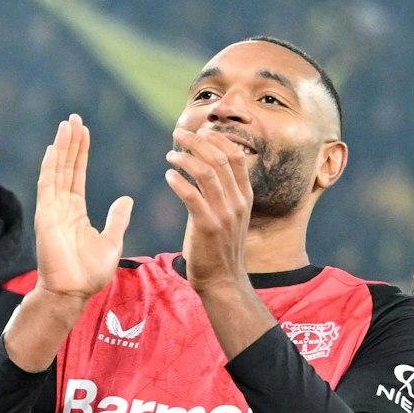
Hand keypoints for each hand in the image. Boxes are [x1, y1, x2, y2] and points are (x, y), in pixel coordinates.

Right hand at [33, 115, 132, 301]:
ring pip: (56, 171)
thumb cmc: (89, 273)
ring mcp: (52, 211)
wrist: (73, 293)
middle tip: (73, 118)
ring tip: (66, 124)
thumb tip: (126, 199)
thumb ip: (117, 219)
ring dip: (60, 148)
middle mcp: (61, 207)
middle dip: (69, 143)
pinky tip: (52, 148)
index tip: (84, 131)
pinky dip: (49, 167)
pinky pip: (46, 187)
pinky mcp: (45, 217)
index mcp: (76, 212)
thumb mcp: (112, 241)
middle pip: (65, 167)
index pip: (77, 174)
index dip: (80, 152)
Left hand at [165, 126, 252, 292]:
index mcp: (245, 195)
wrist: (223, 280)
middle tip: (178, 134)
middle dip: (198, 141)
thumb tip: (202, 172)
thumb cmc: (219, 247)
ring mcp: (224, 213)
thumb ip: (220, 194)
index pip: (235, 156)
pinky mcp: (207, 226)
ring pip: (207, 173)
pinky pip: (192, 196)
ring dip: (186, 158)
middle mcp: (238, 201)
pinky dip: (179, 181)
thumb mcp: (228, 215)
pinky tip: (169, 176)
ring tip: (170, 154)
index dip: (217, 139)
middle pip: (220, 158)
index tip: (199, 131)